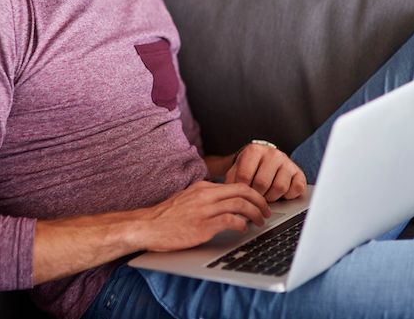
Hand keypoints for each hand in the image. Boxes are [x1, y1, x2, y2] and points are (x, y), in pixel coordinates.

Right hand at [136, 180, 270, 251]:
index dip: (252, 193)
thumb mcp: (186, 199)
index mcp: (203, 187)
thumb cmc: (165, 217)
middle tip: (267, 211)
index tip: (259, 202)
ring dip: (255, 213)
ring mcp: (204, 209)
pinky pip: (230, 220)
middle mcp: (205, 194)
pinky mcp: (202, 225)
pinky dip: (242, 224)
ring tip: (261, 221)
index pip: (235, 184)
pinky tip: (244, 229)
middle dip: (260, 200)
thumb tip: (223, 204)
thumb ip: (204, 199)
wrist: (146, 226)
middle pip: (243, 190)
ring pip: (240, 204)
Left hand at [225, 142, 306, 201]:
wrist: (265, 161)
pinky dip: (288, 196)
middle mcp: (273, 153)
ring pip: (279, 188)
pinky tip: (281, 193)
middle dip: (257, 195)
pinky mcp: (299, 173)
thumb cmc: (249, 168)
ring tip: (267, 193)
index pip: (245, 176)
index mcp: (254, 150)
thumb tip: (231, 196)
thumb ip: (231, 180)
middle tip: (256, 195)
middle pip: (262, 183)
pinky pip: (296, 189)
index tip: (243, 193)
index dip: (243, 190)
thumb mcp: (236, 170)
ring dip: (271, 197)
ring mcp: (287, 162)